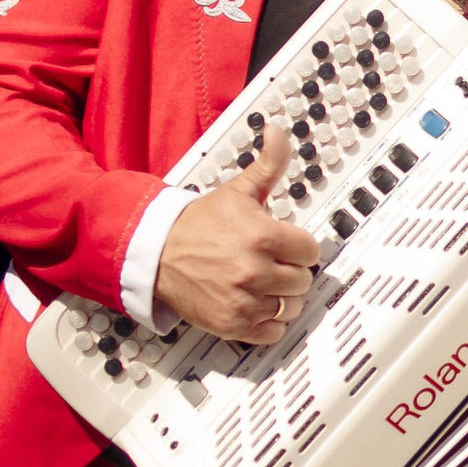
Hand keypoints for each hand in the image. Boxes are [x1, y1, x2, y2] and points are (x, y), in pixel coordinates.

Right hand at [152, 126, 320, 343]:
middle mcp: (254, 271)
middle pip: (303, 280)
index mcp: (262, 237)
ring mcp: (244, 300)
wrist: (157, 253)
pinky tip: (257, 304)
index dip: (300, 247)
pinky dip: (269, 323)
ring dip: (282, 297)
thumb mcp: (238, 190)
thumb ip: (268, 164)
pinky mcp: (232, 324)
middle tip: (272, 263)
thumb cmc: (197, 224)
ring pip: (291, 307)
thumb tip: (279, 133)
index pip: (311, 252)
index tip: (288, 246)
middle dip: (291, 271)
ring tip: (264, 284)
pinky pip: (273, 332)